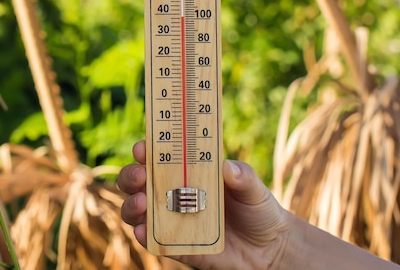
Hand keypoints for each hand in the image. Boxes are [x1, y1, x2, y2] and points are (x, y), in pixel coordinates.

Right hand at [118, 140, 290, 269]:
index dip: (145, 149)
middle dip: (131, 175)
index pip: (157, 156)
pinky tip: (144, 231)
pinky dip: (143, 235)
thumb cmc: (257, 210)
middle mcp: (173, 193)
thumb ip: (242, 175)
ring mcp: (171, 219)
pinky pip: (153, 241)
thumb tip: (227, 167)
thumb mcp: (253, 188)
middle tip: (141, 176)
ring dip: (132, 204)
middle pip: (138, 181)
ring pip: (137, 209)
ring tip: (142, 203)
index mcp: (187, 171)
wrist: (269, 250)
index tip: (143, 148)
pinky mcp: (176, 245)